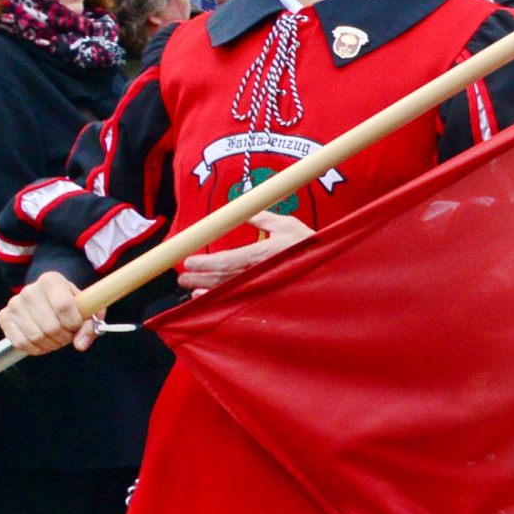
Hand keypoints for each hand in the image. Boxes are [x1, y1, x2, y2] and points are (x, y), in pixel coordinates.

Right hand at [0, 271, 96, 356]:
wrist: (48, 298)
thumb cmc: (70, 304)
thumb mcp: (88, 308)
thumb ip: (91, 325)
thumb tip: (81, 344)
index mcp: (51, 280)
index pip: (64, 307)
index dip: (74, 323)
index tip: (77, 325)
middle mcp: (29, 290)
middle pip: (51, 326)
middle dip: (64, 337)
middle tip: (68, 334)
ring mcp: (14, 304)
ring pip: (36, 337)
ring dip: (51, 344)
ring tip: (56, 337)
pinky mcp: (4, 317)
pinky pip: (21, 343)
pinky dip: (36, 348)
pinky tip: (43, 341)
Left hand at [178, 209, 312, 290]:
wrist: (332, 274)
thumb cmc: (311, 248)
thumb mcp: (290, 226)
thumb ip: (264, 219)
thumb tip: (246, 213)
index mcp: (264, 255)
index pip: (227, 261)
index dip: (205, 262)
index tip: (188, 261)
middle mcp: (260, 274)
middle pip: (221, 279)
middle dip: (199, 278)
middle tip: (182, 277)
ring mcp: (262, 289)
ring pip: (227, 292)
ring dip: (206, 290)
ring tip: (190, 288)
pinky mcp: (264, 297)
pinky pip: (237, 301)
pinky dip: (219, 300)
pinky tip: (205, 298)